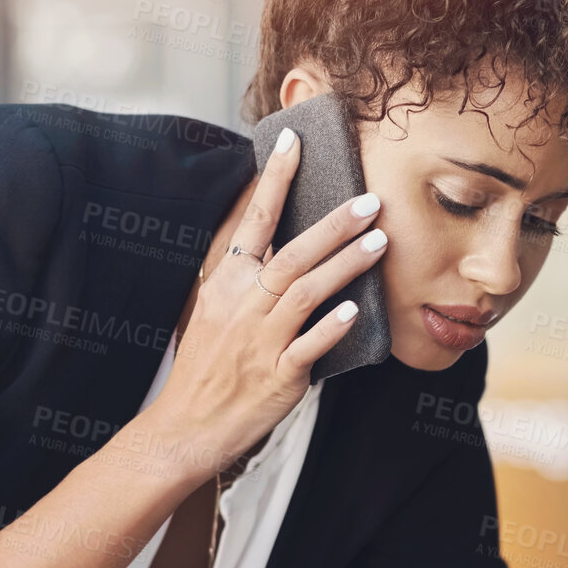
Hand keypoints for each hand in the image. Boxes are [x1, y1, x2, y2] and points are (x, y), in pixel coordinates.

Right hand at [147, 127, 386, 475]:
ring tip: (379, 242)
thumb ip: (244, 273)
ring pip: (307, 291)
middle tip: (370, 201)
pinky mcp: (279, 374)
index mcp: (226, 281)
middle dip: (334, 225)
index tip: (294, 141)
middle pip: (293, 252)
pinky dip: (331, 327)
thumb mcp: (214, 308)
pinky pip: (308, 346)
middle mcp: (243, 304)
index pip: (254, 220)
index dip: (274, 179)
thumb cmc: (206, 365)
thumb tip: (273, 234)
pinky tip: (354, 310)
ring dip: (345, 264)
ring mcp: (261, 339)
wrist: (187, 425)